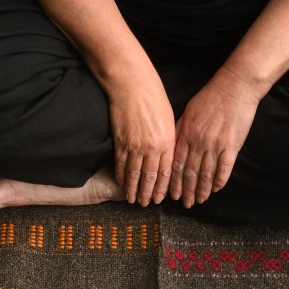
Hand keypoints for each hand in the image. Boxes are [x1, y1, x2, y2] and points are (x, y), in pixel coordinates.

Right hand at [109, 71, 176, 205]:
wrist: (131, 84)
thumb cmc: (153, 97)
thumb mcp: (168, 119)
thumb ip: (168, 140)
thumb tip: (167, 157)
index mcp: (167, 141)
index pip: (166, 172)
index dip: (163, 188)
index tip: (161, 198)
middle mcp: (152, 147)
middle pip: (150, 177)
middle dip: (148, 193)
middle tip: (146, 204)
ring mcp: (135, 146)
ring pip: (134, 175)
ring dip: (133, 189)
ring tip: (132, 200)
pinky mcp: (121, 141)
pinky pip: (120, 164)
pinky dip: (120, 177)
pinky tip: (121, 184)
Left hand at [170, 68, 260, 207]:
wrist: (234, 87)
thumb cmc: (210, 97)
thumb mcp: (188, 112)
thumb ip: (180, 130)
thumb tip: (172, 147)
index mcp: (186, 134)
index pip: (176, 164)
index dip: (173, 182)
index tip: (171, 195)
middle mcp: (198, 142)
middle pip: (190, 173)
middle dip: (187, 191)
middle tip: (185, 203)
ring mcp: (215, 144)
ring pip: (206, 174)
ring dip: (202, 190)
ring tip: (200, 200)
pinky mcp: (232, 145)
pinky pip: (224, 168)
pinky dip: (220, 181)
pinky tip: (217, 189)